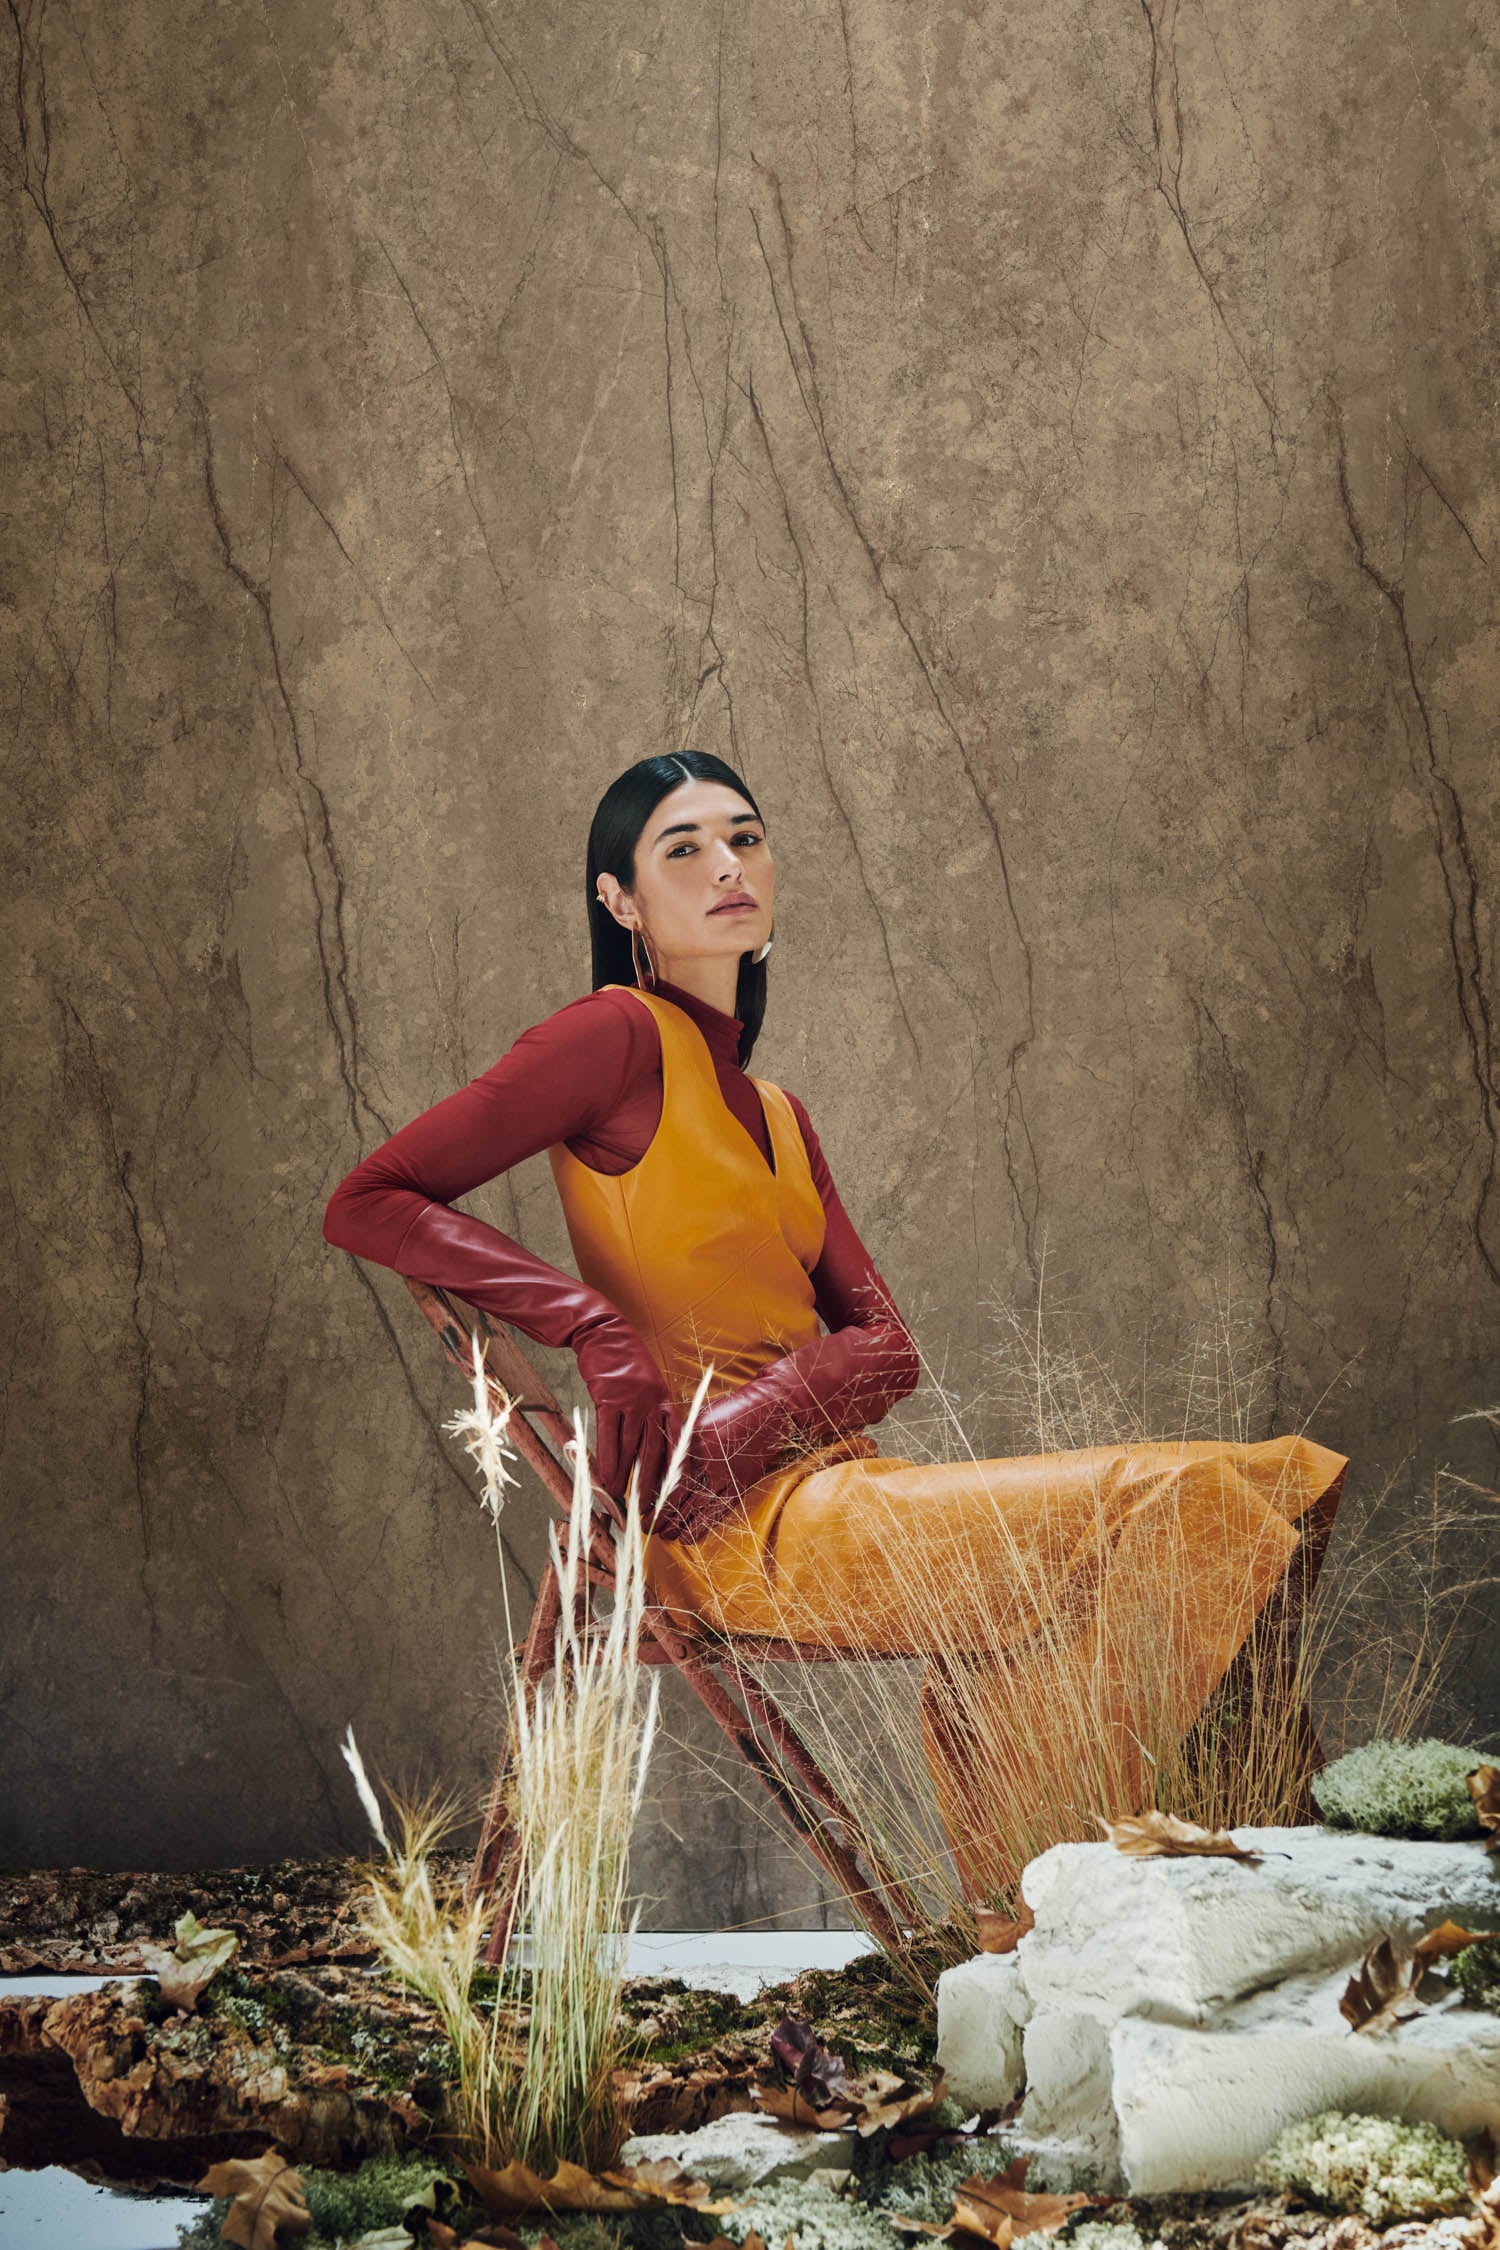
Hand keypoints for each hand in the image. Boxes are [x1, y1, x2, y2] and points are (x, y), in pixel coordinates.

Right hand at [572, 1311, 681, 1510]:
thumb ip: (651, 1413)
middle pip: (654, 1450)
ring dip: (625, 1475)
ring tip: (620, 1497)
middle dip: (650, 1482)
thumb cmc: (626, 1361)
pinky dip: (607, 1458)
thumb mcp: (648, 1385)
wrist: (604, 1332)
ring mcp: (631, 1401)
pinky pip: (608, 1435)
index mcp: (666, 1401)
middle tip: (647, 1506)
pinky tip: (606, 1475)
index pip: (676, 1442)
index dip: (676, 1469)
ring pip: (630, 1447)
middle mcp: (652, 1404)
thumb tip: (645, 1448)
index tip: (675, 1493)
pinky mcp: (608, 1398)